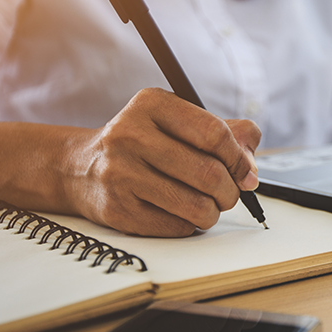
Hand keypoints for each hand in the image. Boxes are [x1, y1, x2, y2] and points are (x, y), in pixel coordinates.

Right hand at [64, 88, 260, 236]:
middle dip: (230, 191)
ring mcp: (120, 173)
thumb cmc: (142, 144)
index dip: (239, 158)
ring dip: (212, 211)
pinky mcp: (117, 209)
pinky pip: (177, 226)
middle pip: (208, 173)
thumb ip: (224, 133)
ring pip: (196, 206)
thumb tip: (251, 166)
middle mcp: (130, 135)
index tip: (246, 173)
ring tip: (207, 205)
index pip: (213, 133)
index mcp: (151, 104)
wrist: (80, 168)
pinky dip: (189, 224)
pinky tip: (179, 212)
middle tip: (228, 194)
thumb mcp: (177, 122)